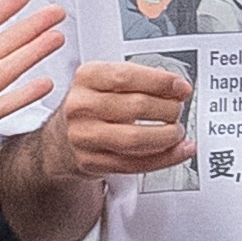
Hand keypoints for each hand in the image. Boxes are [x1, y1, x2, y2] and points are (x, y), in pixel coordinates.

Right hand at [43, 58, 194, 185]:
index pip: (127, 76)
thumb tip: (176, 88)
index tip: (181, 87)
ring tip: (177, 131)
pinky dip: (164, 158)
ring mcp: (85, 137)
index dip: (161, 82)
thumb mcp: (104, 81)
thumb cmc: (89, 107)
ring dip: (167, 136)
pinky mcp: (93, 163)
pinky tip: (177, 151)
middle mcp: (81, 107)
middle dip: (167, 109)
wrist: (60, 140)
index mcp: (86, 79)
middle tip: (177, 110)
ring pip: (136, 139)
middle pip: (135, 107)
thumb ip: (138, 80)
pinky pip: (135, 164)